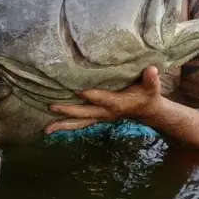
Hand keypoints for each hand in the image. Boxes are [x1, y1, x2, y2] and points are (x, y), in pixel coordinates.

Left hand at [44, 65, 163, 133]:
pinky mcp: (96, 117)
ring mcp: (100, 117)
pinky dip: (65, 126)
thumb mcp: (152, 87)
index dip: (92, 96)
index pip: (103, 99)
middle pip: (85, 113)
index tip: (79, 91)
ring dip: (63, 125)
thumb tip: (152, 69)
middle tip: (52, 107)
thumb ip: (151, 79)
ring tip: (46, 129)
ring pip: (79, 123)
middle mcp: (106, 113)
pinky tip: (50, 129)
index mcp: (118, 103)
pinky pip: (79, 123)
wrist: (148, 111)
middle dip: (69, 111)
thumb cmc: (148, 95)